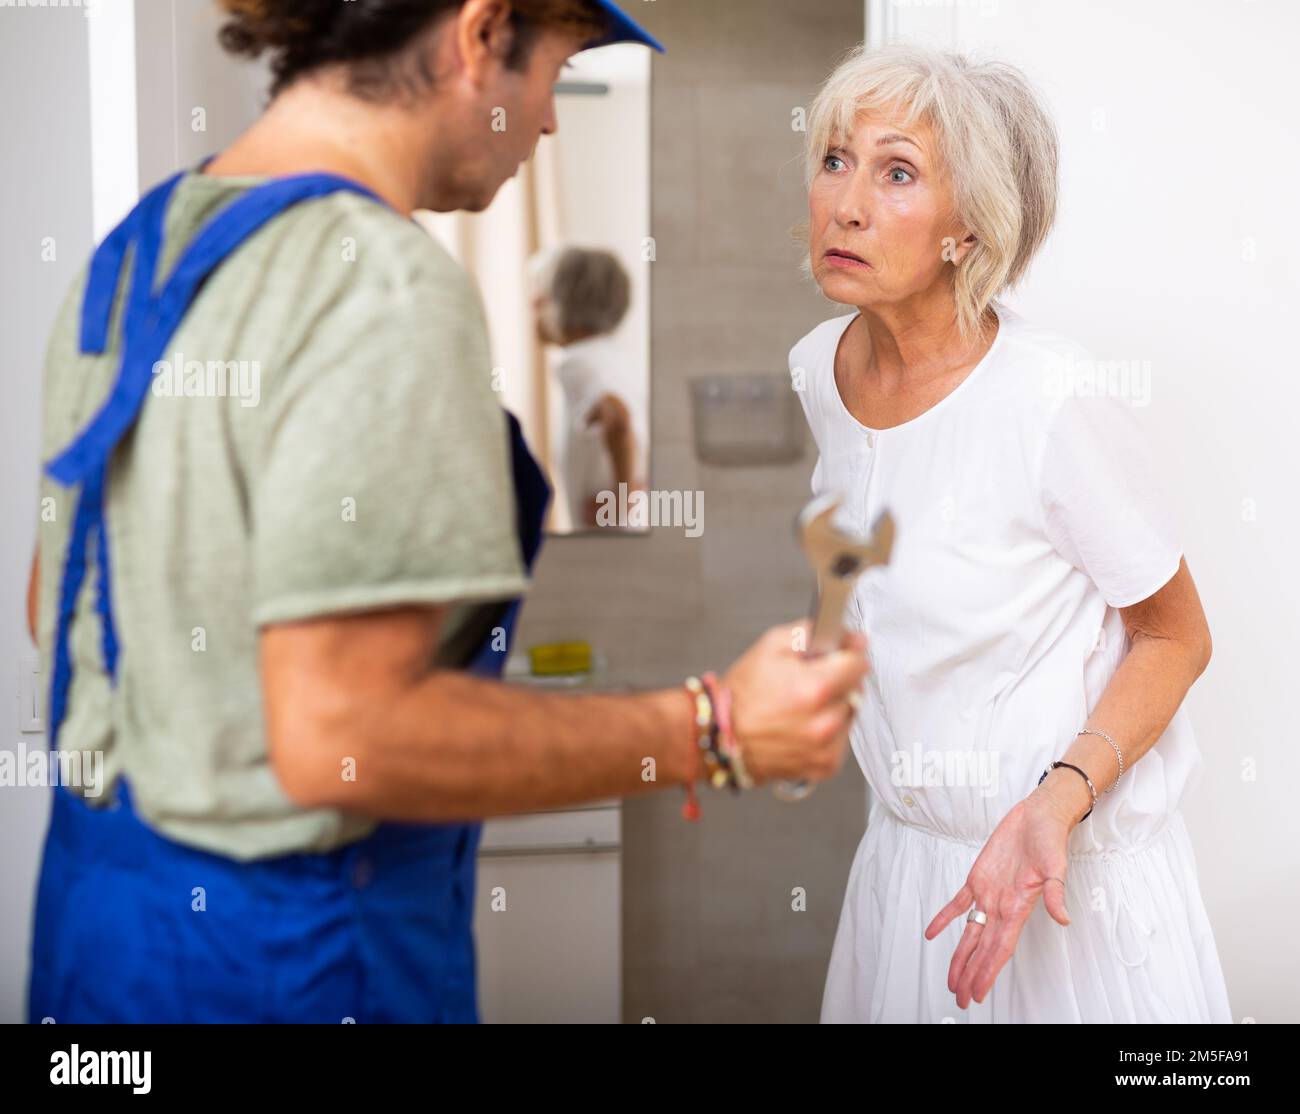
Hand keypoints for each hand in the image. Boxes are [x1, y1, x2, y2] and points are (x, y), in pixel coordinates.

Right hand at [722, 620, 868, 785]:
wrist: (721, 738)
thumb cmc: (742, 695)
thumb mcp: (771, 645)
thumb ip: (811, 633)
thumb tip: (843, 634)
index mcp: (815, 688)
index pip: (860, 662)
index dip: (851, 651)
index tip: (844, 650)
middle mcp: (825, 722)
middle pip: (857, 688)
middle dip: (840, 678)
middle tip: (810, 679)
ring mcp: (827, 747)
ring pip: (850, 713)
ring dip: (836, 704)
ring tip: (803, 704)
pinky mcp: (826, 765)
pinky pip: (841, 737)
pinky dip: (829, 729)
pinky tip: (803, 724)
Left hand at [923, 796, 1073, 1008]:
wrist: (1039, 817)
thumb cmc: (1050, 840)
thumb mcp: (1056, 867)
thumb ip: (1056, 894)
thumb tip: (1063, 918)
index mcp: (1018, 908)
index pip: (1000, 949)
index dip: (988, 972)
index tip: (978, 993)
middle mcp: (1001, 906)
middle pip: (983, 949)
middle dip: (972, 973)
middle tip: (960, 997)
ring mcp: (988, 893)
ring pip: (970, 932)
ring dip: (960, 955)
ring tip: (951, 979)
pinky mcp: (978, 878)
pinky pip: (958, 903)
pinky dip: (945, 918)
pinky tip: (932, 933)